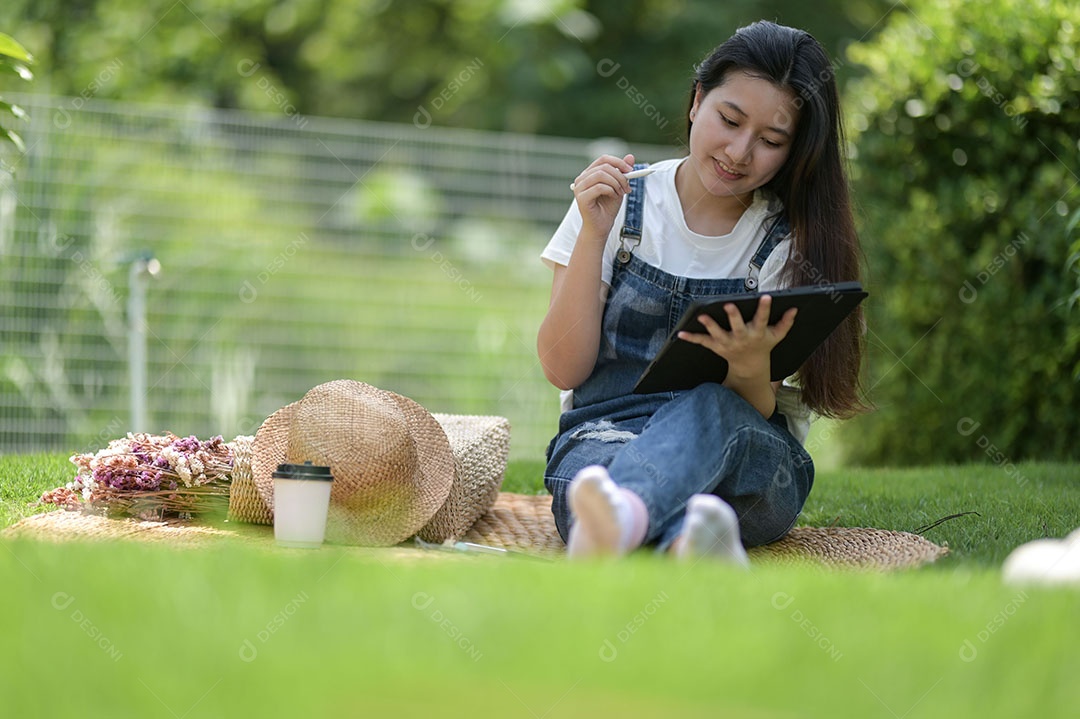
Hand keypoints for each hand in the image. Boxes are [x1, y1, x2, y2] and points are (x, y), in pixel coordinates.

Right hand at [572, 153, 634, 241]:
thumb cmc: (607, 207)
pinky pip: (599, 187)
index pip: (603, 159)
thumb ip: (623, 172)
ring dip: (616, 183)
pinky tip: (614, 197)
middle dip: (620, 176)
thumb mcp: (619, 186)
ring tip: (620, 193)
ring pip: (601, 175)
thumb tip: (630, 157)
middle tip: (627, 186)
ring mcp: (579, 188)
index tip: (631, 170)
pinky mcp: (581, 197)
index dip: (618, 162)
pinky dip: (611, 191)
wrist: (601, 226)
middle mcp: (582, 178)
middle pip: (604, 166)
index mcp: (589, 174)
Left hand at [677, 295, 797, 378]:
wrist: (750, 368)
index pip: (763, 318)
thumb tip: (795, 308)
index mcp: (757, 333)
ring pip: (718, 334)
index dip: (765, 308)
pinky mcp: (716, 346)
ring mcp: (728, 343)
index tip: (766, 296)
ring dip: (709, 326)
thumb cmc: (763, 346)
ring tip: (701, 316)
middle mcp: (742, 338)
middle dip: (733, 316)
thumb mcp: (777, 336)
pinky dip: (692, 338)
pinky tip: (680, 333)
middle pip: (738, 326)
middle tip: (729, 305)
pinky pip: (702, 342)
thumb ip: (785, 323)